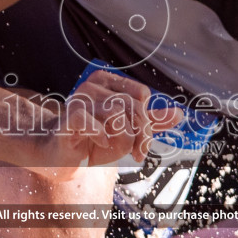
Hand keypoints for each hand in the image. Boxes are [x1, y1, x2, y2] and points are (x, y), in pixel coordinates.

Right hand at [20, 70, 180, 177]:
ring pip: (117, 114)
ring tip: (114, 148)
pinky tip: (99, 144)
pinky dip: (101, 137)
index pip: (140, 95)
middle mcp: (92, 86)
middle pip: (132, 106)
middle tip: (137, 154)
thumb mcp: (125, 130)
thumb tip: (179, 114)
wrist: (58, 155)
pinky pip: (92, 123)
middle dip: (141, 134)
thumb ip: (149, 121)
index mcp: (106, 82)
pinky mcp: (68, 117)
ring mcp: (79, 99)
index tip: (142, 143)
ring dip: (122, 139)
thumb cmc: (90, 141)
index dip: (147, 121)